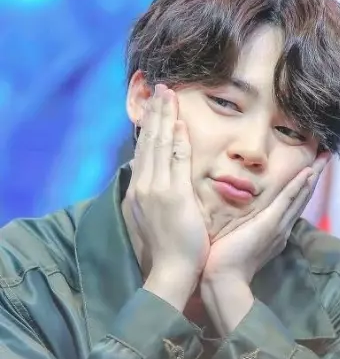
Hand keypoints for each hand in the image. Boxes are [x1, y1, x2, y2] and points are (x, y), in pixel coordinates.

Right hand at [126, 84, 209, 309]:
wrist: (170, 269)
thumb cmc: (165, 245)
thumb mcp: (150, 216)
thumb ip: (150, 193)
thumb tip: (150, 172)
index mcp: (138, 190)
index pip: (143, 150)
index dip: (148, 126)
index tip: (154, 107)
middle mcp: (143, 185)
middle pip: (148, 142)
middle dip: (155, 113)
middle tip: (161, 89)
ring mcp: (156, 189)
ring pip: (159, 145)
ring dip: (164, 118)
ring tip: (168, 95)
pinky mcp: (173, 194)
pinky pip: (175, 161)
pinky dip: (177, 140)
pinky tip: (180, 122)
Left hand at [202, 152, 330, 284]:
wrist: (224, 279)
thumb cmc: (224, 260)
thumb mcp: (239, 239)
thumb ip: (245, 227)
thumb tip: (242, 217)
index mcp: (274, 231)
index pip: (291, 204)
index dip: (301, 186)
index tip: (309, 170)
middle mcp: (282, 227)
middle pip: (301, 197)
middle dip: (313, 177)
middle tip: (324, 158)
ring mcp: (278, 225)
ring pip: (299, 196)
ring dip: (312, 176)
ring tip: (323, 158)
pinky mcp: (270, 224)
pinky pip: (287, 200)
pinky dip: (298, 186)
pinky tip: (308, 172)